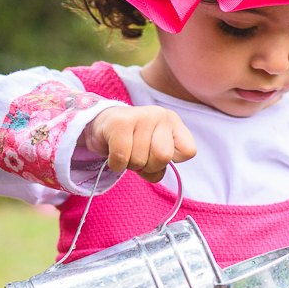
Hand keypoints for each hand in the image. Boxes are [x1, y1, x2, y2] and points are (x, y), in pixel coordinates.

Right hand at [81, 106, 196, 182]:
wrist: (100, 126)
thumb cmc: (132, 143)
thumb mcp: (153, 152)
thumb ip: (162, 163)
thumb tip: (156, 172)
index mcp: (173, 121)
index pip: (188, 151)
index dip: (172, 161)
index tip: (157, 153)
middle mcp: (160, 115)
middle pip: (164, 157)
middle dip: (149, 166)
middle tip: (139, 156)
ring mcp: (141, 115)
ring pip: (140, 160)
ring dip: (130, 165)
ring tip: (125, 151)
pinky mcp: (119, 122)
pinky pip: (122, 158)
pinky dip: (116, 165)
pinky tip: (113, 153)